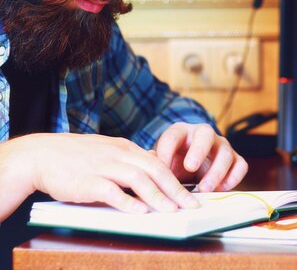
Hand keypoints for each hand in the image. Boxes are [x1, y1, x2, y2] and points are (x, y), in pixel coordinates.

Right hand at [0, 133, 199, 221]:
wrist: (40, 155)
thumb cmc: (75, 157)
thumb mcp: (108, 150)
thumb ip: (129, 159)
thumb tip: (153, 168)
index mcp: (125, 148)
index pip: (158, 163)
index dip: (177, 179)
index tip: (191, 195)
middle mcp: (118, 154)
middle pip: (155, 170)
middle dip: (176, 189)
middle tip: (190, 205)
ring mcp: (103, 166)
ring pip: (138, 179)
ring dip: (157, 196)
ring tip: (171, 211)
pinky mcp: (87, 180)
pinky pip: (111, 191)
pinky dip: (127, 202)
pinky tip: (140, 212)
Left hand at [155, 122, 247, 191]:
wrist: (191, 167)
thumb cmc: (174, 164)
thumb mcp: (162, 164)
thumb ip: (156, 166)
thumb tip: (150, 173)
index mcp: (181, 132)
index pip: (173, 135)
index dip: (166, 151)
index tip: (162, 167)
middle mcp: (204, 134)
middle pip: (205, 134)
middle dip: (198, 150)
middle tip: (190, 167)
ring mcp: (222, 146)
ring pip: (225, 152)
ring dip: (215, 171)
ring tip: (204, 188)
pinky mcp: (235, 159)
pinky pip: (240, 165)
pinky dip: (233, 178)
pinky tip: (220, 189)